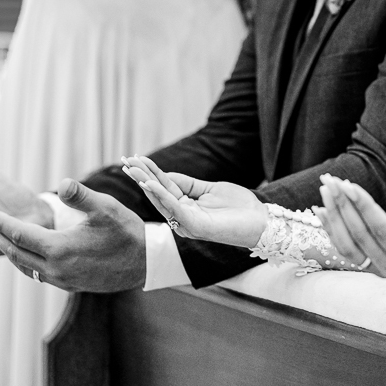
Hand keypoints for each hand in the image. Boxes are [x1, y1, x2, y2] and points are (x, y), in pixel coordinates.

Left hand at [0, 178, 145, 291]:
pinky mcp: (70, 285)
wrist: (146, 262)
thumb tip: (60, 184)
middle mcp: (56, 268)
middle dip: (0, 239)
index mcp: (60, 248)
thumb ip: (80, 195)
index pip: (21, 235)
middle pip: (17, 254)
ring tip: (3, 239)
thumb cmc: (126, 231)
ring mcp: (62, 280)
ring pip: (26, 267)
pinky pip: (39, 274)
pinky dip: (27, 262)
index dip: (4, 224)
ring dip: (11, 252)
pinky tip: (28, 254)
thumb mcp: (106, 207)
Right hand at [121, 155, 267, 248]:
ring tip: (134, 169)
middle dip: (141, 177)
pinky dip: (162, 195)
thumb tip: (166, 175)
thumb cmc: (238, 206)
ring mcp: (187, 224)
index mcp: (185, 209)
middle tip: (125, 161)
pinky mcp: (196, 227)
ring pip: (162, 201)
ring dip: (147, 183)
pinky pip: (175, 208)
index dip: (150, 173)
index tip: (135, 158)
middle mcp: (182, 218)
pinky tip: (151, 183)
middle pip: (158, 194)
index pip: (163, 187)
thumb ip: (188, 184)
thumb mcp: (210, 189)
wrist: (260, 221)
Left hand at [316, 175, 385, 281]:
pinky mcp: (372, 265)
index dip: (364, 207)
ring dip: (334, 215)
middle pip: (360, 236)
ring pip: (348, 244)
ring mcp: (379, 271)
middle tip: (331, 180)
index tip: (349, 185)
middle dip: (343, 205)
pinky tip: (322, 210)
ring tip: (325, 189)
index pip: (380, 230)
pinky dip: (332, 229)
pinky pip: (347, 249)